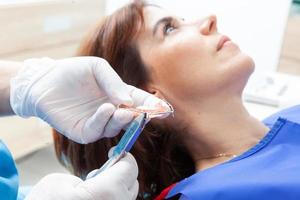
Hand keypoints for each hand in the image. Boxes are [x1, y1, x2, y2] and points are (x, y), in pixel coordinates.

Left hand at [10, 57, 169, 143]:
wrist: (44, 80)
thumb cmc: (72, 71)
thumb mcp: (97, 68)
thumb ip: (114, 82)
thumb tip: (129, 102)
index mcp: (118, 96)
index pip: (139, 102)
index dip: (152, 106)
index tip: (164, 108)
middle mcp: (111, 112)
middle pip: (131, 119)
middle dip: (139, 116)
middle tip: (142, 111)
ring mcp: (98, 123)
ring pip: (116, 127)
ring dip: (122, 120)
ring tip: (122, 109)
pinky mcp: (83, 132)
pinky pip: (97, 130)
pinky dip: (103, 121)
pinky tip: (106, 108)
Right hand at [25, 153, 138, 199]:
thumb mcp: (60, 182)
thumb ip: (88, 177)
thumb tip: (98, 180)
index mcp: (107, 191)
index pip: (130, 167)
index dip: (124, 156)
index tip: (115, 153)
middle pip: (132, 183)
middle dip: (122, 172)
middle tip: (106, 169)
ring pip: (126, 197)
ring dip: (118, 188)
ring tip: (96, 187)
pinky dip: (111, 199)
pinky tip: (94, 199)